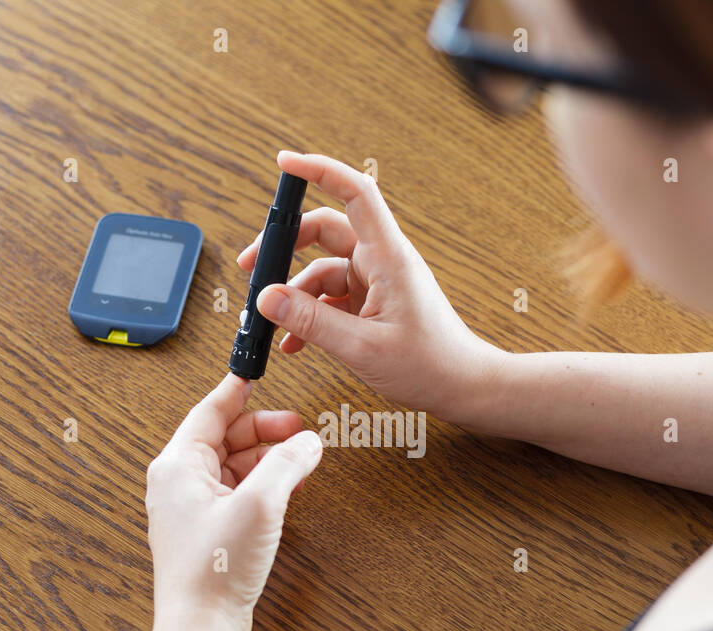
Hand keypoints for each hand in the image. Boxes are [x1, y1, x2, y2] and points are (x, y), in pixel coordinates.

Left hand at [145, 373, 322, 630]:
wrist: (202, 628)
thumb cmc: (214, 569)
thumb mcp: (260, 503)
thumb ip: (287, 464)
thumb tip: (308, 442)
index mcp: (177, 466)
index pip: (209, 411)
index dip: (237, 390)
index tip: (255, 373)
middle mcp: (179, 484)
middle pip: (225, 439)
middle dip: (265, 430)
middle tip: (300, 428)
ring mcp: (193, 510)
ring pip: (235, 467)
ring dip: (269, 460)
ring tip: (302, 458)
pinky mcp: (209, 534)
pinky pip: (239, 494)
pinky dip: (264, 485)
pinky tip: (289, 488)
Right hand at [238, 151, 501, 418]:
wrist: (461, 386)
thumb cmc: (428, 364)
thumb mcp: (361, 346)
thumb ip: (311, 321)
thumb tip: (266, 298)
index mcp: (387, 257)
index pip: (354, 193)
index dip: (320, 170)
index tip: (285, 162)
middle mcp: (381, 261)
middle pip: (325, 230)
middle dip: (284, 245)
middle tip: (251, 268)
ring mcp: (376, 281)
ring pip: (322, 269)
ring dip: (293, 293)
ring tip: (269, 321)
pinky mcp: (373, 303)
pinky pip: (331, 298)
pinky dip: (309, 314)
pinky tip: (293, 342)